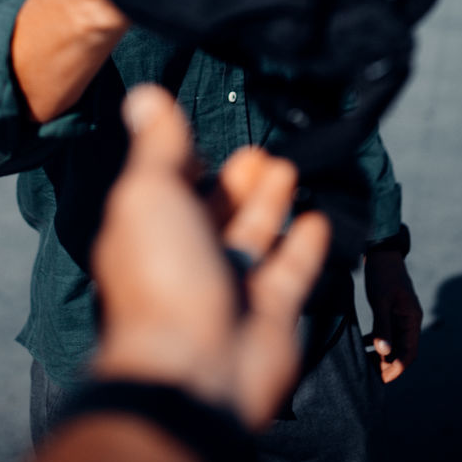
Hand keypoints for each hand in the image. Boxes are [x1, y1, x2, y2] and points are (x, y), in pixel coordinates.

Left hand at [91, 85, 330, 429]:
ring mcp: (229, 287)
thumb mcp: (150, 192)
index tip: (204, 130)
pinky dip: (303, 244)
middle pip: (214, 210)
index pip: (168, 185)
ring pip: (252, 236)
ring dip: (268, 203)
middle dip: (235, 181)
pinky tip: (318, 218)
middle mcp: (186, 259)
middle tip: (258, 152)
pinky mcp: (269, 312)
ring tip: (285, 169)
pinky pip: (290, 270)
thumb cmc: (162, 274)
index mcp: (146, 231)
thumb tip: (143, 93)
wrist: (195, 368)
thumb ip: (157, 144)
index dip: (186, 158)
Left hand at [364, 249, 422, 382]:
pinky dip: (378, 340)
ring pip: (394, 342)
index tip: (382, 379)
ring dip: (383, 354)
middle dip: (388, 364)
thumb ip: (383, 325)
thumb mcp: (381, 300)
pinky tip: (365, 345)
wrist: (381, 251)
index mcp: (412, 319)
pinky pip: (387, 331)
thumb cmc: (382, 274)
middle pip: (402, 350)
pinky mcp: (391, 309)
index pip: (409, 352)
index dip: (397, 368)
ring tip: (366, 364)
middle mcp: (409, 320)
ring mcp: (401, 315)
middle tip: (371, 375)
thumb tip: (384, 351)